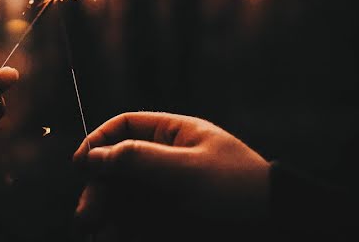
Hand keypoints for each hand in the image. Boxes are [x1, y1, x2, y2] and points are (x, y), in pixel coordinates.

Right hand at [72, 112, 269, 234]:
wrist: (277, 228)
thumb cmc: (238, 190)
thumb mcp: (186, 170)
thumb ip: (136, 160)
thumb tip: (93, 156)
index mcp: (175, 135)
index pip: (126, 127)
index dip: (99, 141)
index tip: (80, 165)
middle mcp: (169, 161)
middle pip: (119, 169)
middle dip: (99, 191)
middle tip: (86, 218)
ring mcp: (171, 193)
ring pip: (125, 200)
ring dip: (106, 216)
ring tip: (95, 234)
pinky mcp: (173, 222)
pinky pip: (139, 223)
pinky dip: (123, 231)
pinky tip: (112, 239)